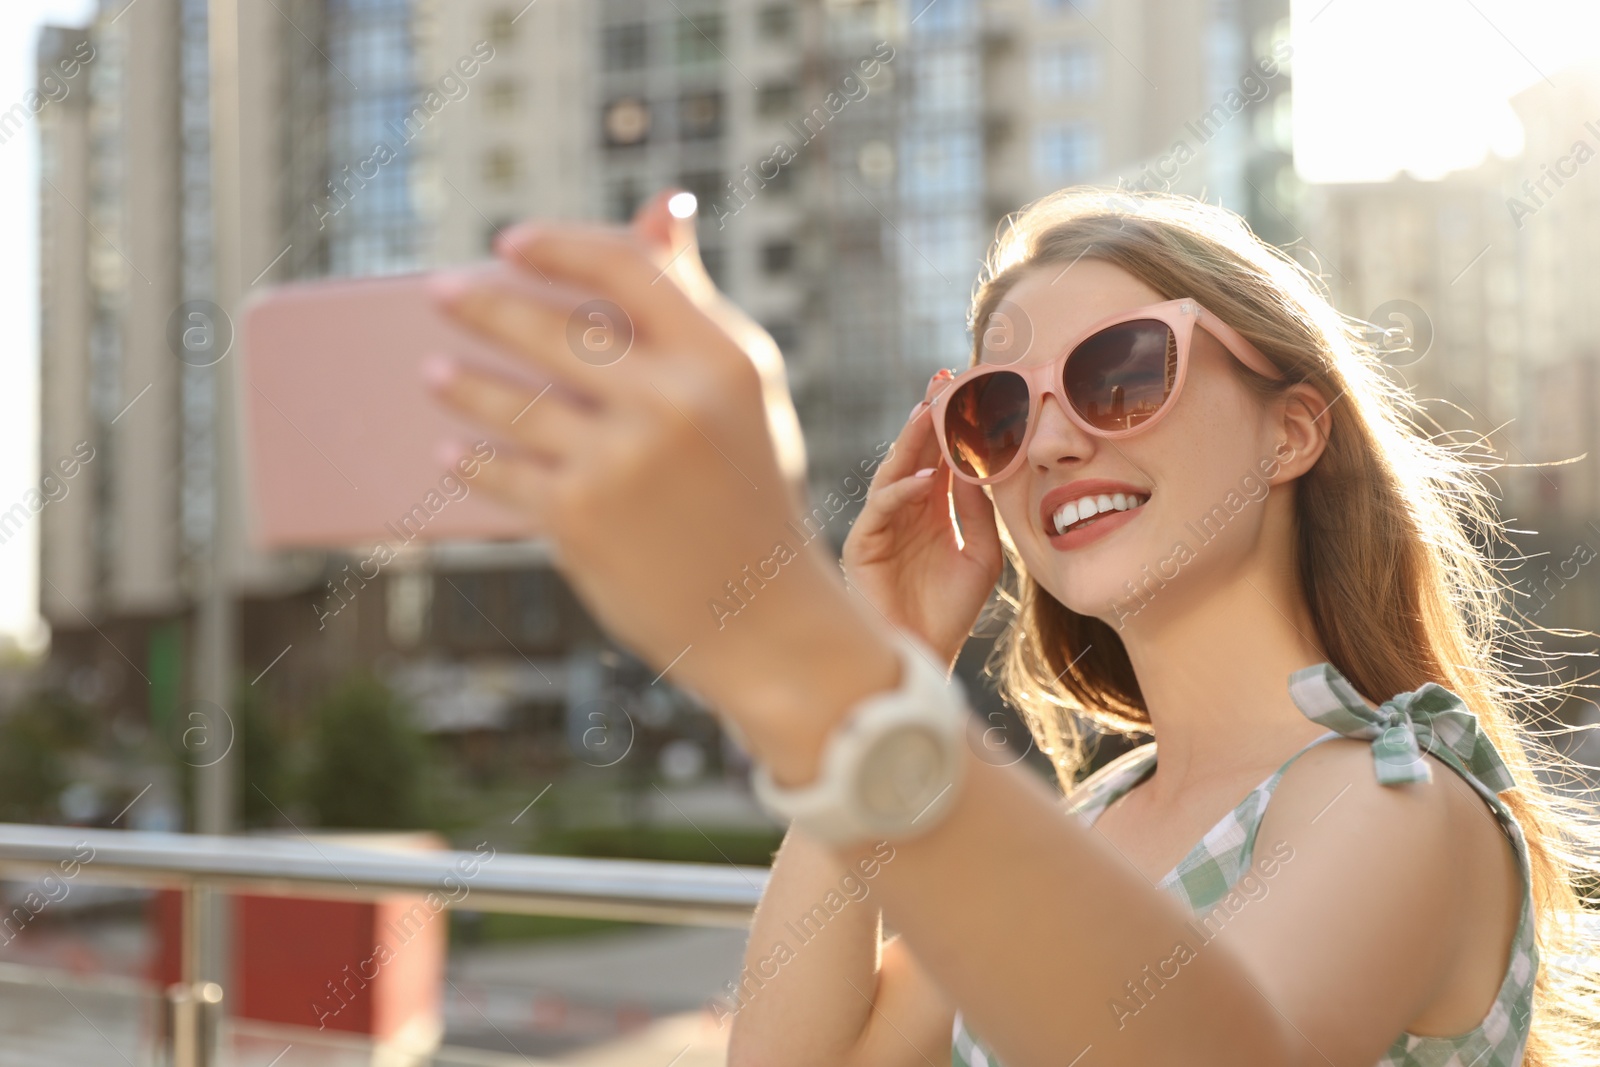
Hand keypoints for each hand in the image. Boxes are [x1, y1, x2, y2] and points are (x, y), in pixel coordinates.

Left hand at [424, 189, 899, 779]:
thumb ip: (694, 300)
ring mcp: (622, 459)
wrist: (764, 617)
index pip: (624, 266)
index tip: (511, 242)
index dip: (559, 245)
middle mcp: (672, 401)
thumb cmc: (751, 489)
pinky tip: (451, 450)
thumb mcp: (745, 388)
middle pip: (554, 328)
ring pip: (514, 400)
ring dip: (462, 381)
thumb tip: (660, 205)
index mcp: (722, 357)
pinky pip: (503, 471)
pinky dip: (470, 460)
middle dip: (485, 304)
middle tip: (441, 291)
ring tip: (433, 372)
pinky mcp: (580, 516)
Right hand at [841, 369, 1002, 671]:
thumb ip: (977, 511)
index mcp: (930, 509)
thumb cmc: (951, 610)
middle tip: (943, 381)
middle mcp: (903, 512)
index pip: (938, 456)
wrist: (926, 655)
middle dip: (927, 418)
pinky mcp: (862, 547)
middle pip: (913, 455)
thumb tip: (974, 464)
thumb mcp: (981, 554)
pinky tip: (921, 481)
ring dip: (910, 443)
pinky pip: (879, 511)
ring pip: (893, 473)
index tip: (968, 389)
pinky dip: (899, 494)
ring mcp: (880, 527)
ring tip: (929, 412)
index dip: (951, 424)